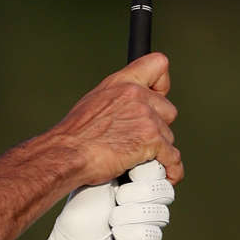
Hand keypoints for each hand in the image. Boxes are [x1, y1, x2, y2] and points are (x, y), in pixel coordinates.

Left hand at [28, 160, 174, 239]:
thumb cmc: (81, 213)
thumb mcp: (101, 182)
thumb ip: (128, 164)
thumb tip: (153, 149)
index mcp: (135, 182)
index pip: (159, 172)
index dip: (146, 174)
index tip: (127, 175)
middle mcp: (145, 202)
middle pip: (164, 192)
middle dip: (138, 194)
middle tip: (117, 198)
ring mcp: (148, 224)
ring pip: (161, 215)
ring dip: (131, 215)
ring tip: (112, 220)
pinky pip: (153, 236)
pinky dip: (131, 234)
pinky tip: (116, 235)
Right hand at [48, 54, 180, 192]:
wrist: (67, 154)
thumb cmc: (74, 136)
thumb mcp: (94, 102)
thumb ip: (117, 101)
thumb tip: (127, 113)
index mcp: (121, 82)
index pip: (158, 64)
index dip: (162, 84)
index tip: (157, 98)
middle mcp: (136, 95)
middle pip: (168, 110)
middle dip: (158, 127)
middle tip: (139, 139)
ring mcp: (145, 117)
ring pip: (169, 136)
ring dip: (158, 150)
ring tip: (138, 159)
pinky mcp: (151, 139)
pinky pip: (172, 157)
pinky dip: (171, 169)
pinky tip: (167, 174)